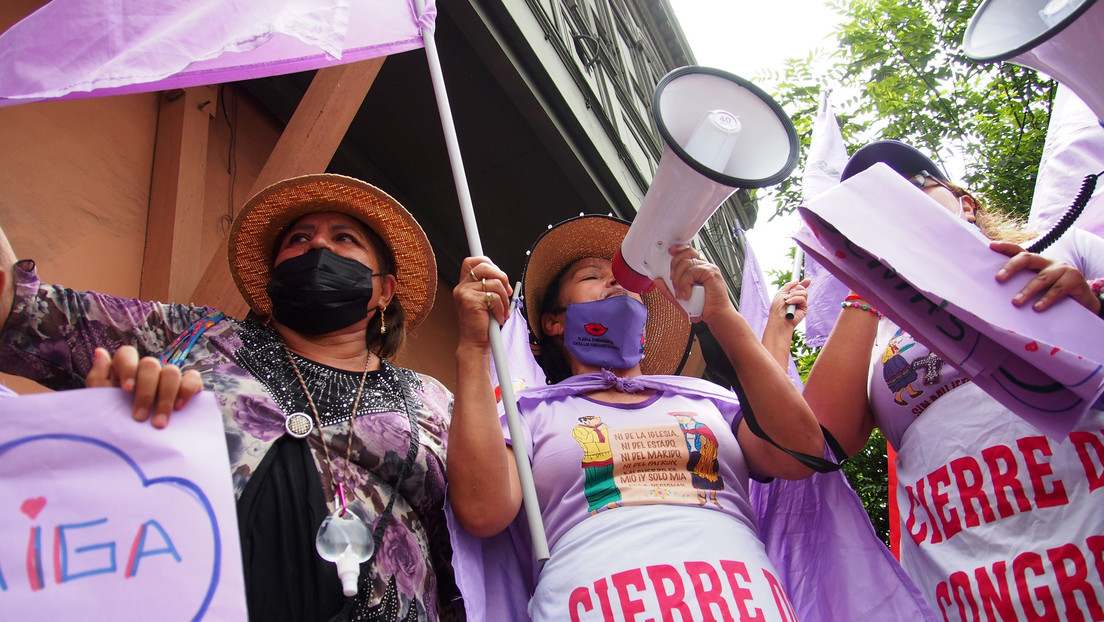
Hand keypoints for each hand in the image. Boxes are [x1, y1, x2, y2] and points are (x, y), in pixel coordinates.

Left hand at [86, 346, 202, 427]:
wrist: (134, 447)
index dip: (128, 368)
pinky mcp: (188, 387)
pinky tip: (179, 407)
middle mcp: (148, 371)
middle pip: (151, 364)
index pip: (127, 354)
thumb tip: (100, 352)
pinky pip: (193, 378)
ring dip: (165, 397)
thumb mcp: (100, 403)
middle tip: (140, 417)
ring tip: (159, 423)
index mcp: (125, 369)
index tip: (127, 390)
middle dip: (146, 392)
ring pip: (172, 371)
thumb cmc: (115, 422)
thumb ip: (98, 377)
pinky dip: (187, 389)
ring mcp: (168, 378)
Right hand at [453, 257, 512, 347]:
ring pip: (495, 283)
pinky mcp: (471, 301)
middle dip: (502, 278)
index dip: (489, 262)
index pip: (473, 261)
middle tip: (507, 293)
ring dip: (505, 299)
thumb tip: (502, 276)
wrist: (474, 343)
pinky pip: (495, 297)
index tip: (499, 275)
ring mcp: (465, 293)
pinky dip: (501, 309)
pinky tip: (498, 318)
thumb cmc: (482, 323)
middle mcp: (461, 286)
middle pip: (486, 266)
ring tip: (502, 311)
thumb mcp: (484, 301)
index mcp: (464, 284)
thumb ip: (488, 286)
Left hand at [658, 246, 732, 321]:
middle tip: (673, 283)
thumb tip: (658, 280)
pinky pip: (692, 272)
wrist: (716, 316)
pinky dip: (685, 284)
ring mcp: (709, 269)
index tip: (670, 252)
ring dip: (679, 280)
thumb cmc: (703, 308)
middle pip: (686, 254)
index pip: (689, 252)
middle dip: (674, 267)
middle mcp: (705, 267)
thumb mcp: (680, 298)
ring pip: (686, 263)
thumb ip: (669, 289)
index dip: (679, 250)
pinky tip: (688, 294)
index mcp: (699, 269)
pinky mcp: (711, 273)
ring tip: (681, 293)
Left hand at [770, 279, 810, 328]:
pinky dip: (795, 299)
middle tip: (787, 295)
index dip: (804, 283)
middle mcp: (797, 299)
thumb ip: (789, 286)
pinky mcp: (804, 308)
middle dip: (794, 289)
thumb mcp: (781, 293)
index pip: (800, 288)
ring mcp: (801, 304)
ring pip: (804, 292)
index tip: (808, 280)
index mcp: (791, 295)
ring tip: (786, 300)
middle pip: (802, 288)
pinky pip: (803, 299)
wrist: (778, 319)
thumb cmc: (777, 308)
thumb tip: (797, 280)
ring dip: (794, 294)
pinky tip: (789, 303)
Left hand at [990, 241, 1098, 312]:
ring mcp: (1062, 269)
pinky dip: (1046, 299)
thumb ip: (1021, 284)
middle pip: (1028, 258)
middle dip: (1011, 266)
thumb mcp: (1037, 286)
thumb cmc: (1053, 293)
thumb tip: (996, 292)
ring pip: (1042, 278)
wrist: (1083, 301)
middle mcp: (1048, 262)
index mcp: (1036, 262)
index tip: (991, 246)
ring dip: (1027, 291)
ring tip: (1016, 302)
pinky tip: (1037, 308)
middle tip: (999, 278)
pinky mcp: (1074, 280)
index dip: (1006, 247)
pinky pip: (1057, 290)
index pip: (1019, 251)